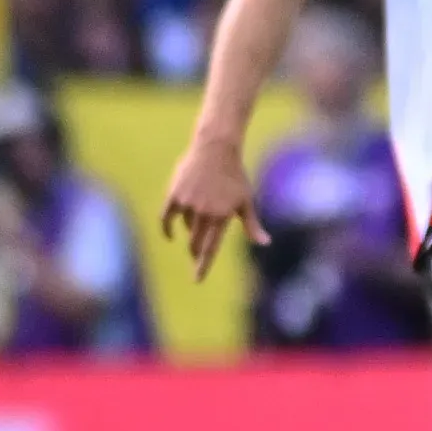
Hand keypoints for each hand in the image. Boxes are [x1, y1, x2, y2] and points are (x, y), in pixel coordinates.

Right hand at [159, 132, 265, 280]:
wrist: (216, 150)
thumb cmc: (235, 177)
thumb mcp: (246, 201)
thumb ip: (252, 225)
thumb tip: (265, 244)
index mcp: (223, 217)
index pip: (211, 249)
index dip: (203, 266)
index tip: (197, 280)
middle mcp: (205, 213)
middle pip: (195, 243)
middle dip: (196, 253)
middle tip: (197, 259)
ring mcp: (188, 204)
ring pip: (185, 228)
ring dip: (190, 230)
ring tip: (200, 218)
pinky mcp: (174, 195)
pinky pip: (166, 218)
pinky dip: (168, 228)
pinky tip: (171, 234)